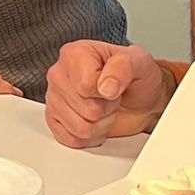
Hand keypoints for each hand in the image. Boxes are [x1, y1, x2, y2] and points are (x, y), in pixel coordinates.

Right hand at [44, 40, 174, 148]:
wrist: (141, 99)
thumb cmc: (137, 77)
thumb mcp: (139, 62)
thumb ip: (123, 67)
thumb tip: (106, 87)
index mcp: (75, 54)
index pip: (86, 86)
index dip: (108, 92)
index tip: (114, 84)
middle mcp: (59, 74)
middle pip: (86, 109)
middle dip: (106, 109)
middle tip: (111, 97)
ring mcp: (54, 98)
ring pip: (80, 128)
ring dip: (100, 124)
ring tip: (104, 109)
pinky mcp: (54, 120)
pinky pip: (71, 140)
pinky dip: (90, 137)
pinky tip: (95, 122)